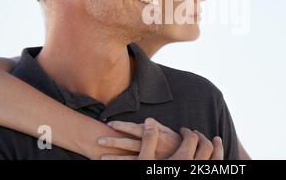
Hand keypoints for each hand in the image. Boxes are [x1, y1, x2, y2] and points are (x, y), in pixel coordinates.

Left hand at [100, 118, 223, 159]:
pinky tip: (112, 165)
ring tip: (101, 156)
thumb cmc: (177, 143)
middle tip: (100, 139)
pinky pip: (133, 165)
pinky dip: (123, 165)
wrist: (186, 156)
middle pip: (128, 143)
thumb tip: (147, 120)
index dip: (122, 125)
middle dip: (114, 140)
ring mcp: (149, 156)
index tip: (110, 123)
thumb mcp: (169, 132)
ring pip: (129, 156)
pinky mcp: (149, 164)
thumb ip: (157, 126)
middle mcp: (150, 145)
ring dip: (114, 156)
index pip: (135, 128)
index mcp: (154, 134)